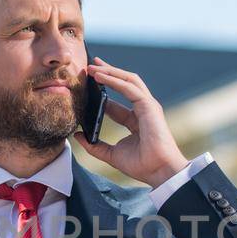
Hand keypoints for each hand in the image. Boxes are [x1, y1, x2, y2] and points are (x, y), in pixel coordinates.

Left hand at [73, 57, 189, 187]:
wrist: (158, 171)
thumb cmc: (141, 165)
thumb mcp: (111, 154)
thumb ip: (94, 146)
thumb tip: (77, 135)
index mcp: (134, 121)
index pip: (115, 103)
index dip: (101, 93)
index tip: (85, 87)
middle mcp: (142, 110)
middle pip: (124, 84)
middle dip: (107, 73)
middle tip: (90, 66)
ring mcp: (147, 106)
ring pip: (128, 80)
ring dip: (110, 71)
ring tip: (92, 67)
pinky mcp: (149, 106)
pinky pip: (129, 88)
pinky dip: (114, 80)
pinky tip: (99, 76)